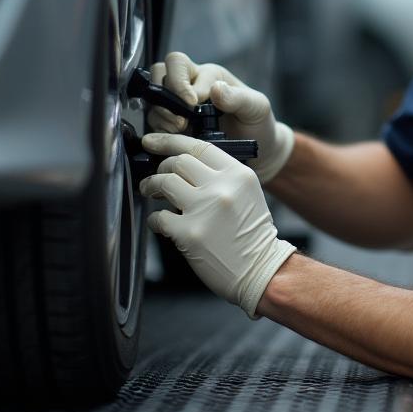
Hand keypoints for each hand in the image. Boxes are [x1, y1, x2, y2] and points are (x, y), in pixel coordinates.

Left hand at [140, 132, 295, 317]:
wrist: (261, 269)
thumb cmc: (252, 235)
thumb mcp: (246, 193)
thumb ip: (221, 175)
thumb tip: (184, 165)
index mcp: (238, 174)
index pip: (199, 146)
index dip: (171, 141)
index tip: (153, 142)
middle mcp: (222, 187)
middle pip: (178, 162)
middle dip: (161, 167)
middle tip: (156, 177)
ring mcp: (205, 209)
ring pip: (165, 182)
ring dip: (152, 186)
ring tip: (150, 192)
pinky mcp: (190, 233)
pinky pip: (159, 217)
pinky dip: (155, 219)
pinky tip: (160, 223)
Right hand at [147, 51, 293, 182]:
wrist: (258, 150)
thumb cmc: (258, 123)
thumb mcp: (257, 107)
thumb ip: (239, 97)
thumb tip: (215, 89)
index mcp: (209, 75)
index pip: (179, 64)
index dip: (181, 85)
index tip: (193, 105)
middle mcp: (190, 85)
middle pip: (160, 72)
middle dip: (165, 93)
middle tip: (181, 117)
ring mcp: (179, 105)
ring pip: (153, 98)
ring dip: (162, 115)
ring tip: (180, 129)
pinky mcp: (173, 125)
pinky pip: (154, 121)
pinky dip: (159, 129)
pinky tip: (175, 138)